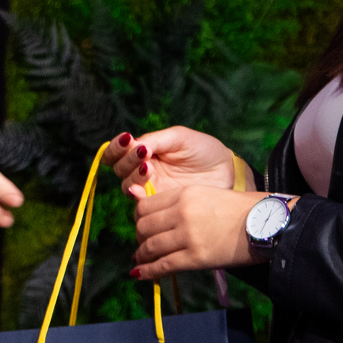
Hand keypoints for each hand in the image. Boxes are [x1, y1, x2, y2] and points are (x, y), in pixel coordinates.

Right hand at [103, 126, 240, 192]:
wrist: (226, 171)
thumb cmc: (204, 150)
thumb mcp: (179, 137)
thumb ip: (154, 139)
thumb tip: (133, 146)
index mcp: (145, 152)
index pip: (119, 151)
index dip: (116, 148)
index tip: (127, 141)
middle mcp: (144, 171)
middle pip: (119, 170)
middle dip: (127, 161)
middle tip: (143, 155)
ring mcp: (151, 189)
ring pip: (127, 186)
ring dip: (133, 176)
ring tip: (149, 168)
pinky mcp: (161, 205)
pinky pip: (142, 204)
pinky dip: (138, 196)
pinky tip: (144, 188)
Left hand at [128, 185, 270, 280]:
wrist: (264, 224)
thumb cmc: (240, 208)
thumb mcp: (207, 194)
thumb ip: (180, 201)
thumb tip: (155, 213)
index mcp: (184, 194)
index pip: (146, 205)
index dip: (139, 217)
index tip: (142, 224)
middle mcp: (181, 212)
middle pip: (143, 225)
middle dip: (140, 236)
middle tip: (143, 242)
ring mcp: (187, 236)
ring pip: (150, 246)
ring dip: (142, 254)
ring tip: (141, 258)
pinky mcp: (195, 258)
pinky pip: (163, 265)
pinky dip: (148, 271)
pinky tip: (140, 274)